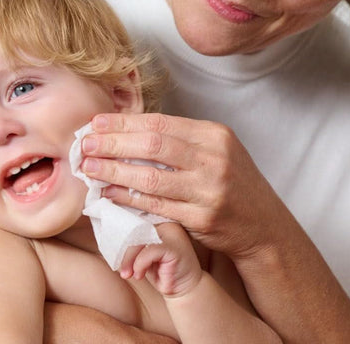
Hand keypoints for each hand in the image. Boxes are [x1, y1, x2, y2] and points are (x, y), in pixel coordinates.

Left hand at [80, 113, 292, 258]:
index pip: (160, 123)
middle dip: (113, 143)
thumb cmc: (232, 184)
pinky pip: (157, 206)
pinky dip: (128, 199)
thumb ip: (180, 140)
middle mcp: (214, 159)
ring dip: (114, 172)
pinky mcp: (203, 218)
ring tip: (90, 168)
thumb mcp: (216, 151)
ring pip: (151, 177)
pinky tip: (110, 193)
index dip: (124, 123)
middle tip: (85, 144)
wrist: (264, 226)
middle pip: (152, 146)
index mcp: (215, 135)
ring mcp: (210, 190)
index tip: (96, 123)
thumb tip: (128, 129)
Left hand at [118, 223, 201, 296]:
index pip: (132, 217)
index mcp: (157, 219)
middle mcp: (165, 221)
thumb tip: (108, 234)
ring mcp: (171, 232)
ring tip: (127, 274)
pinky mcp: (175, 246)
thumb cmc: (161, 270)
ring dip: (128, 259)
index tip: (110, 249)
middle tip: (119, 268)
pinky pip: (149, 251)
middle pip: (133, 227)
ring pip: (138, 239)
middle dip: (122, 250)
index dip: (119, 231)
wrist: (185, 288)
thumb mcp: (142, 253)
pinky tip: (139, 275)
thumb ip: (132, 241)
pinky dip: (139, 265)